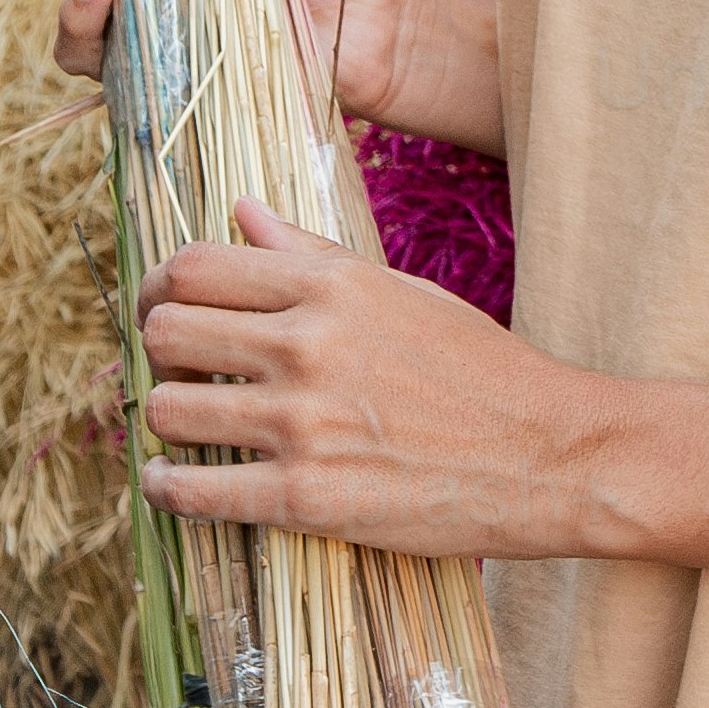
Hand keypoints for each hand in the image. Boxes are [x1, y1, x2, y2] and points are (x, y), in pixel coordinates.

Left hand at [137, 201, 589, 553]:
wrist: (550, 456)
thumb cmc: (481, 371)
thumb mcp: (400, 292)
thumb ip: (311, 253)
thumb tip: (242, 210)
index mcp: (330, 288)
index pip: (194, 267)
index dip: (158, 287)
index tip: (161, 309)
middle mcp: (306, 346)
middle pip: (166, 332)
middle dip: (158, 352)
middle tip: (177, 371)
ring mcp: (302, 423)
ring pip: (166, 410)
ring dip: (164, 420)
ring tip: (185, 430)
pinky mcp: (305, 497)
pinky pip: (193, 492)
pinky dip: (166, 490)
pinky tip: (172, 486)